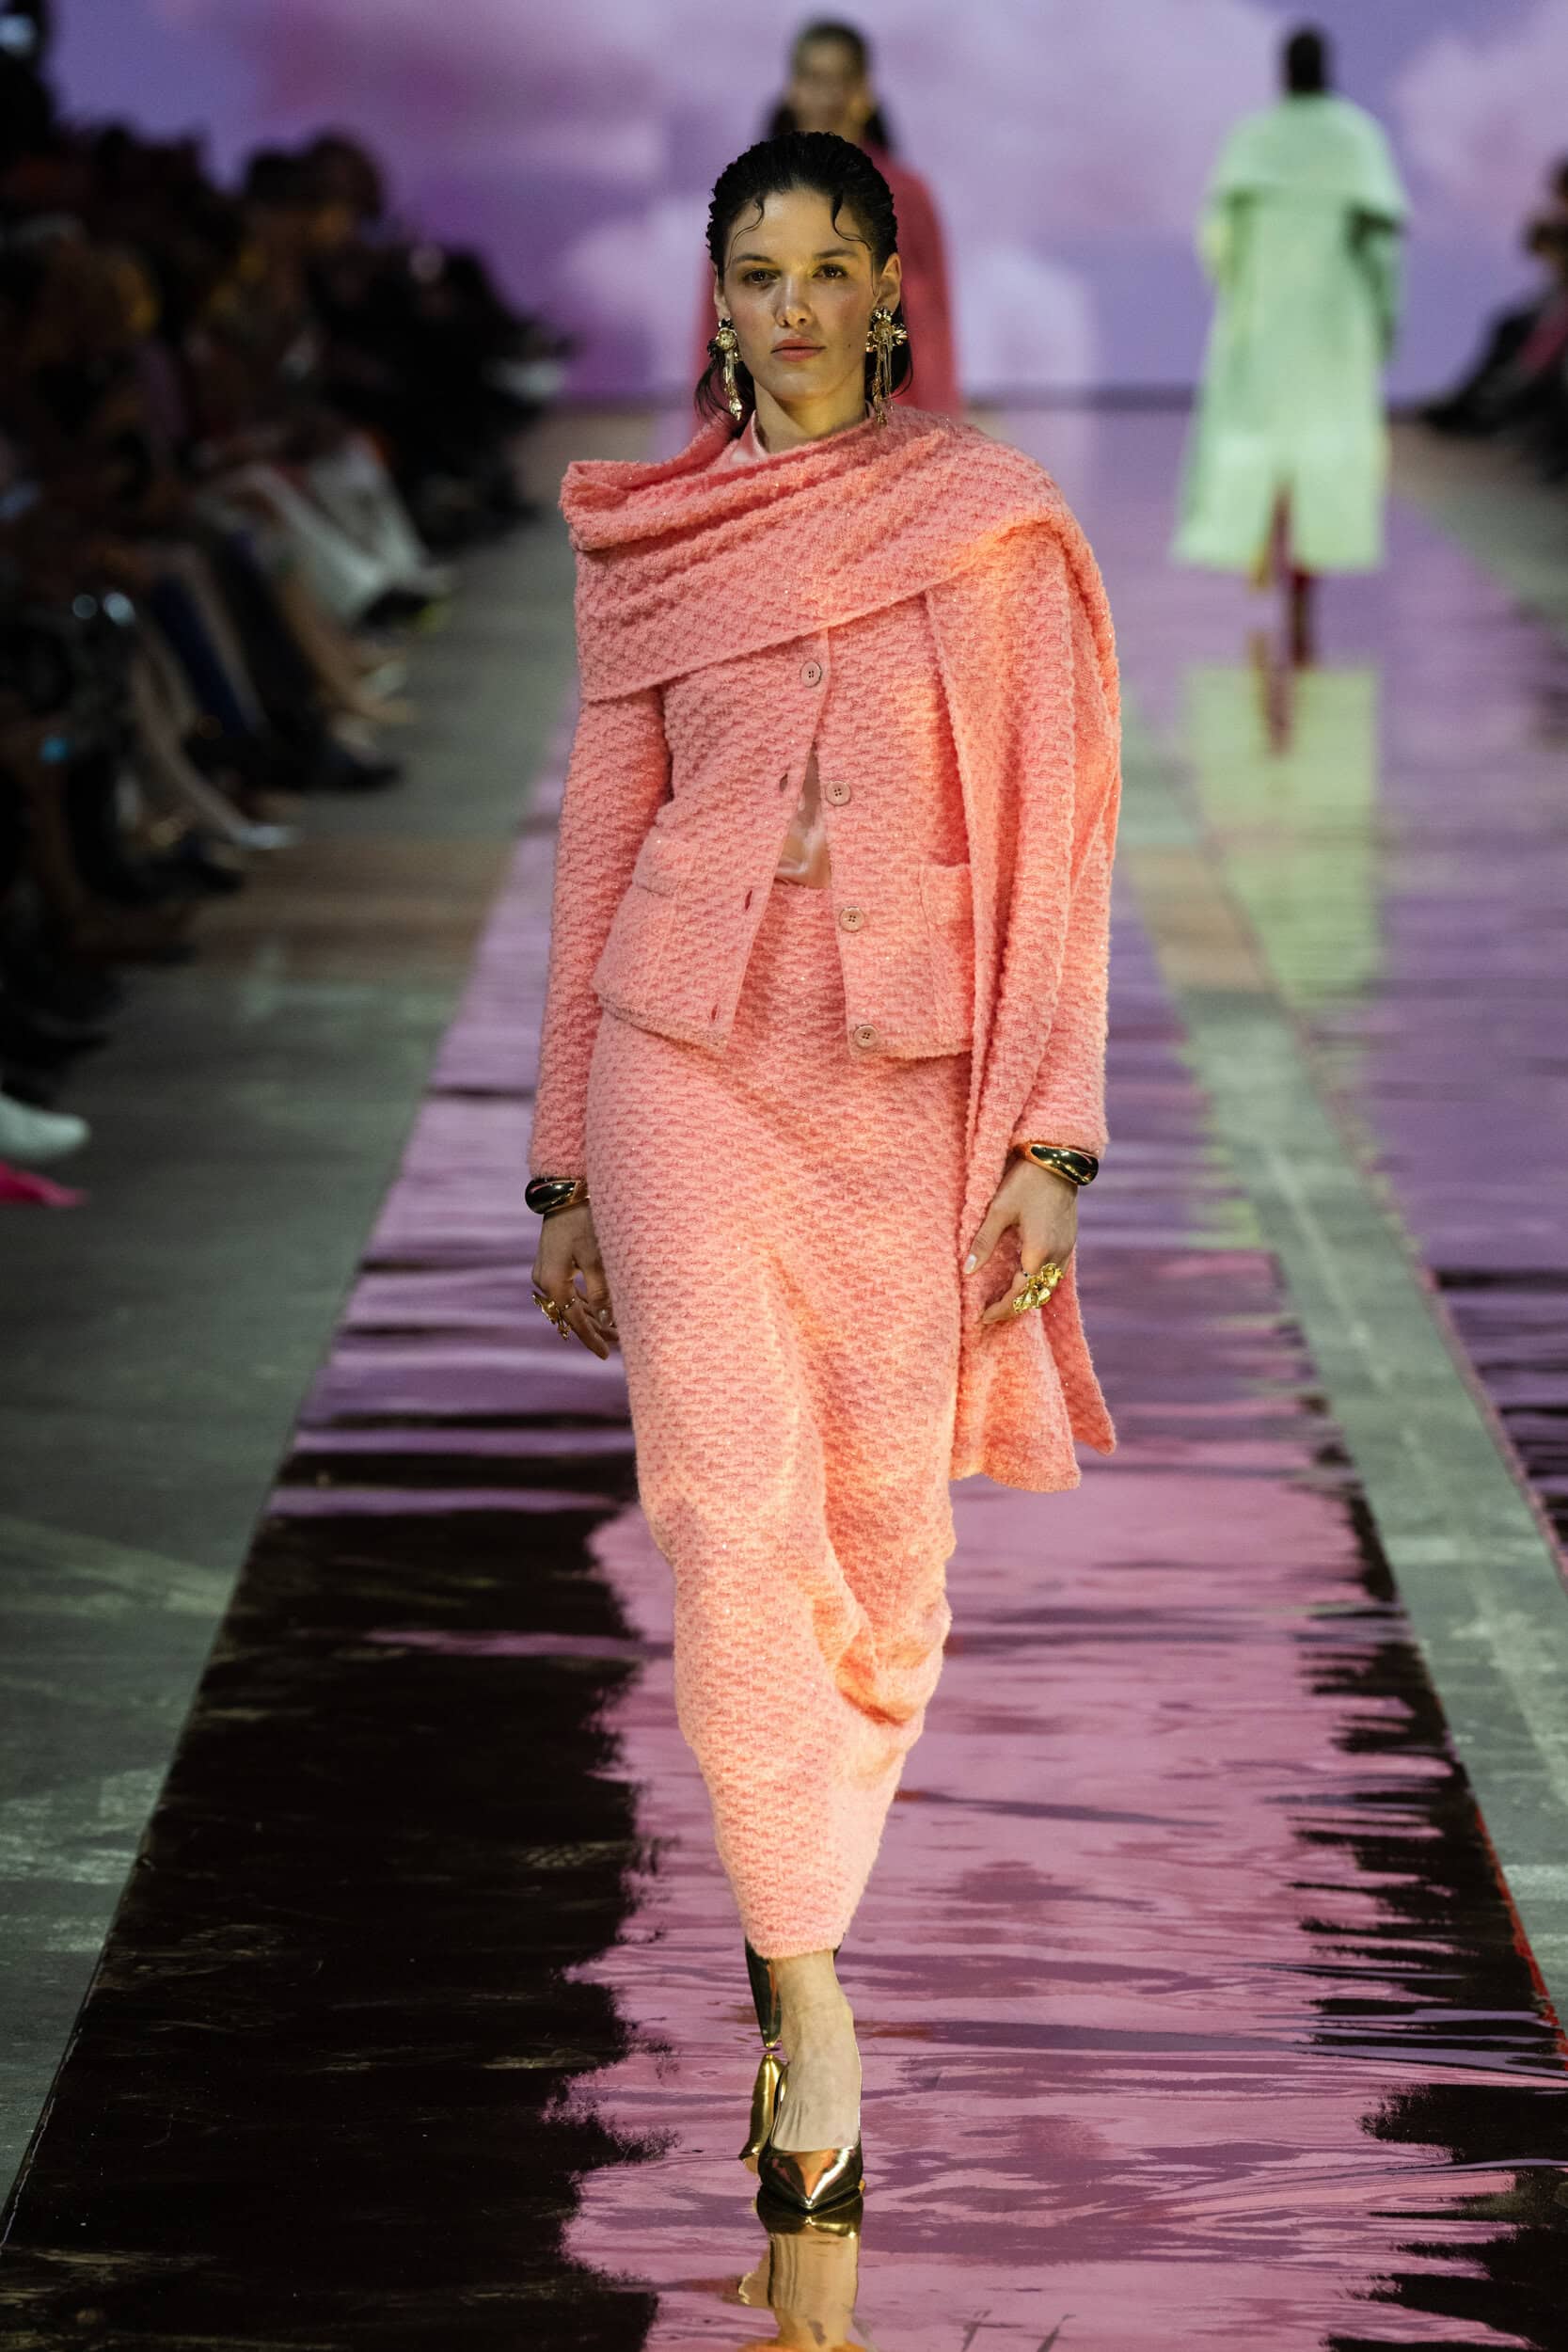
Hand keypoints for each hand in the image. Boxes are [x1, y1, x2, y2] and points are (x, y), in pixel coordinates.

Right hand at [531, 1202, 616, 1358]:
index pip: (574, 1319)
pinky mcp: (552, 1264)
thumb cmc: (583, 1221)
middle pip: (571, 1314)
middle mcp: (544, 1280)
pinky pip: (568, 1290)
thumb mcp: (596, 1257)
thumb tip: (609, 1320)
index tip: (606, 1355)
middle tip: (620, 1342)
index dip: (591, 1338)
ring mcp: (545, 1272)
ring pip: (570, 1303)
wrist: (565, 1192)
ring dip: (591, 1316)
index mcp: (553, 1281)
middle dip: (595, 1328)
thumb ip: (602, 1291)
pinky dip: (585, 1301)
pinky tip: (602, 1310)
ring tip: (615, 1329)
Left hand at [965, 1160, 1077, 1326]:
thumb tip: (967, 1271)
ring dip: (1027, 1298)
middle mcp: (1056, 1256)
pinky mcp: (1069, 1241)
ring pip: (1048, 1287)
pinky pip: (1056, 1273)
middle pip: (1035, 1296)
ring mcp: (1066, 1250)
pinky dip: (1039, 1283)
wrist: (1057, 1161)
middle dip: (1013, 1309)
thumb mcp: (998, 1211)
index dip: (1001, 1309)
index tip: (982, 1317)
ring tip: (1006, 1302)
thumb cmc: (1025, 1182)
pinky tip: (1025, 1279)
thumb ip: (983, 1243)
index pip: (1019, 1294)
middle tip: (990, 1315)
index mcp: (1037, 1252)